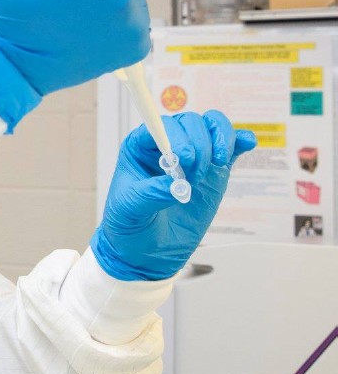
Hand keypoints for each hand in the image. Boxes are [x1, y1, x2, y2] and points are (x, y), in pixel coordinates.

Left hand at [92, 111, 256, 280]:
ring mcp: (193, 156)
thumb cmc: (128, 225)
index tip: (183, 159)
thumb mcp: (130, 210)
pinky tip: (246, 143)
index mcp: (139, 148)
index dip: (175, 136)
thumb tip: (177, 185)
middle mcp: (166, 145)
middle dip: (199, 144)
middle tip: (195, 175)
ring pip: (211, 127)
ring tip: (217, 163)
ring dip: (220, 139)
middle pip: (190, 123)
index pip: (159, 125)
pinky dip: (239, 140)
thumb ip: (151, 194)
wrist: (145, 251)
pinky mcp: (213, 171)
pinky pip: (229, 147)